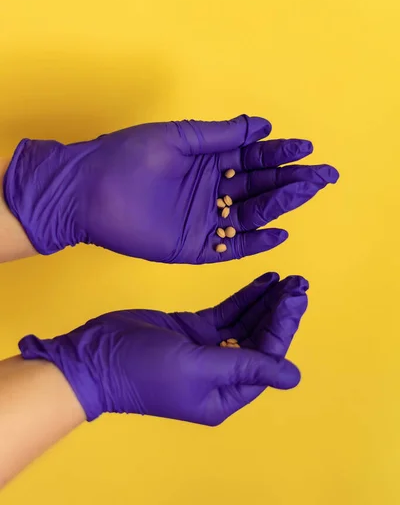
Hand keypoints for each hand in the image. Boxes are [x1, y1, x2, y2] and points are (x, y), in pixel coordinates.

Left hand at [4, 115, 337, 261]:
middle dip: (293, 179)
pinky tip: (278, 233)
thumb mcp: (178, 138)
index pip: (254, 156)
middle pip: (261, 186)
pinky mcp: (194, 246)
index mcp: (209, 160)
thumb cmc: (126, 156)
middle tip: (323, 174)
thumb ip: (220, 135)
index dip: (281, 153)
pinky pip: (230, 246)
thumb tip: (262, 125)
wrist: (86, 191)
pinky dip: (254, 242)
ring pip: (252, 214)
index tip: (306, 149)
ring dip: (280, 204)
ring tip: (306, 192)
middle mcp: (212, 190)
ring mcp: (205, 219)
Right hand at [19, 273, 307, 425]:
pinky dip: (245, 298)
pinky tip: (264, 281)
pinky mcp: (193, 328)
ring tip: (288, 279)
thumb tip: (293, 377)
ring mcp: (207, 348)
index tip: (295, 299)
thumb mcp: (198, 369)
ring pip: (246, 323)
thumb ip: (246, 367)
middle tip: (299, 284)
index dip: (282, 328)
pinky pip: (227, 312)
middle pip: (260, 339)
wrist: (95, 358)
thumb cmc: (145, 370)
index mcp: (226, 393)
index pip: (265, 357)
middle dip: (280, 312)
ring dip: (266, 302)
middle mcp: (221, 373)